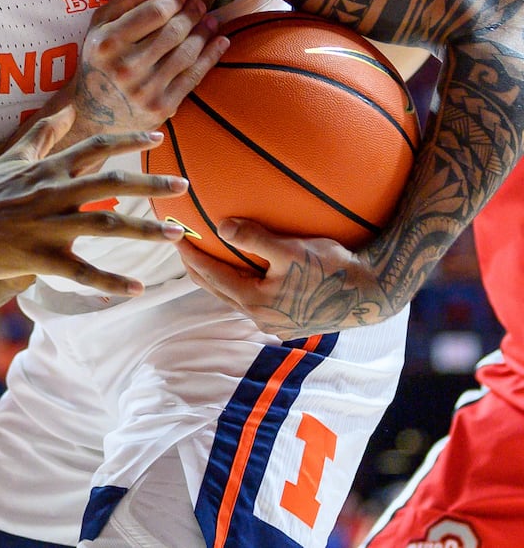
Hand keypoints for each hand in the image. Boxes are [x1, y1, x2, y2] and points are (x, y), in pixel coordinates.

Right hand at [0, 107, 187, 295]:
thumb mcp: (11, 159)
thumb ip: (41, 134)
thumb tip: (64, 109)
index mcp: (47, 169)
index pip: (94, 147)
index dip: (128, 141)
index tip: (159, 139)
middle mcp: (52, 193)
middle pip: (111, 183)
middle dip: (151, 184)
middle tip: (185, 185)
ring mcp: (46, 226)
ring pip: (105, 226)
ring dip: (145, 231)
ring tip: (176, 235)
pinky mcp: (38, 258)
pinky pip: (81, 272)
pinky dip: (111, 283)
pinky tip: (137, 290)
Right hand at [62, 0, 227, 142]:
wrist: (91, 110)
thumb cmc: (98, 60)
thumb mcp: (100, 25)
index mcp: (107, 43)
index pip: (154, 13)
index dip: (173, 1)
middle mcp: (125, 67)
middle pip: (173, 31)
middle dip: (192, 14)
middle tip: (198, 6)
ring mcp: (145, 90)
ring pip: (187, 52)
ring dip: (204, 32)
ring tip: (209, 21)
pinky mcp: (161, 107)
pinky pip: (194, 76)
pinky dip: (211, 56)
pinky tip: (220, 41)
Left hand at [178, 218, 389, 338]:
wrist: (374, 294)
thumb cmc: (334, 267)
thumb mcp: (292, 249)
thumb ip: (255, 238)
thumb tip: (221, 227)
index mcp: (256, 303)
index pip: (211, 276)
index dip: (191, 255)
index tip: (176, 237)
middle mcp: (262, 319)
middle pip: (217, 291)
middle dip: (198, 269)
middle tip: (182, 248)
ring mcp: (277, 325)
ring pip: (234, 300)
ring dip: (217, 280)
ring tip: (205, 260)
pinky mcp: (291, 323)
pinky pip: (254, 302)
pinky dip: (240, 286)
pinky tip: (243, 273)